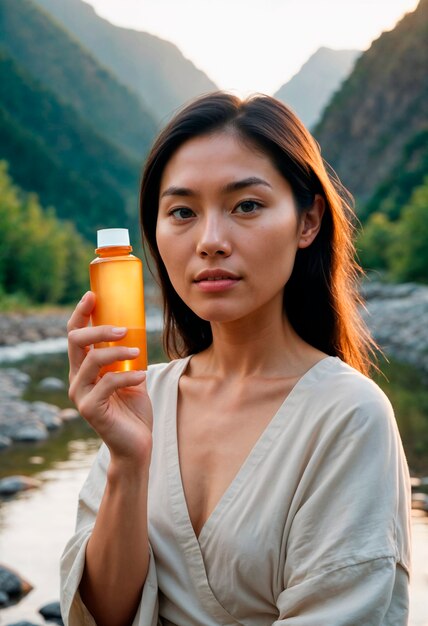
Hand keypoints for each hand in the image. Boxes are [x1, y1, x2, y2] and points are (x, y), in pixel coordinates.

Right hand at [67, 292, 152, 465]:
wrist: (136, 444)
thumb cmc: (133, 409)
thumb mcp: (131, 376)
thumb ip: (128, 358)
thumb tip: (139, 330)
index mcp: (84, 368)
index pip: (75, 335)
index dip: (80, 313)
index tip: (92, 294)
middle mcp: (77, 379)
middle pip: (76, 342)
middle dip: (98, 329)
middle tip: (123, 328)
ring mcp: (81, 394)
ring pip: (91, 360)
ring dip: (117, 351)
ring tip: (137, 351)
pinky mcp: (90, 409)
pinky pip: (107, 383)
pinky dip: (127, 375)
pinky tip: (141, 375)